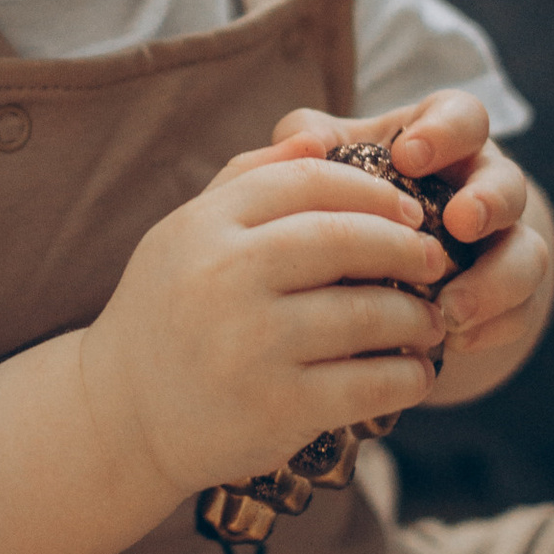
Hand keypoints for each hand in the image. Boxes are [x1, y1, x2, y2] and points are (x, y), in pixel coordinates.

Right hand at [80, 145, 450, 498]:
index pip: (307, 180)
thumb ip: (249, 180)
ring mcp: (250, 344)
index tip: (408, 209)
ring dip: (414, 317)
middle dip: (405, 247)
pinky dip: (406, 378)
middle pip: (344, 239)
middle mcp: (224, 277)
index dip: (371, 189)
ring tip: (427, 322)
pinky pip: (367, 384)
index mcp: (205, 226)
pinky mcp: (276, 408)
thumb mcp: (185, 235)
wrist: (119, 418)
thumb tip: (318, 135)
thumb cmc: (168, 315)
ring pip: (366, 313)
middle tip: (434, 260)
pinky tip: (415, 376)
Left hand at [264, 92, 553, 389]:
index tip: (408, 156)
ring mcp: (502, 243)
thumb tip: (305, 144)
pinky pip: (518, 313)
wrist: (366, 268)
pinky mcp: (509, 299)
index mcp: (444, 140)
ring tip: (450, 309)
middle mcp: (483, 186)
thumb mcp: (325, 162)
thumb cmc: (344, 196)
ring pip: (528, 255)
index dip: (446, 132)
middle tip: (461, 224)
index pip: (465, 117)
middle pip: (509, 184)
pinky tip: (452, 342)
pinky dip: (489, 329)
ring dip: (496, 282)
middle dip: (491, 203)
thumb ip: (308, 141)